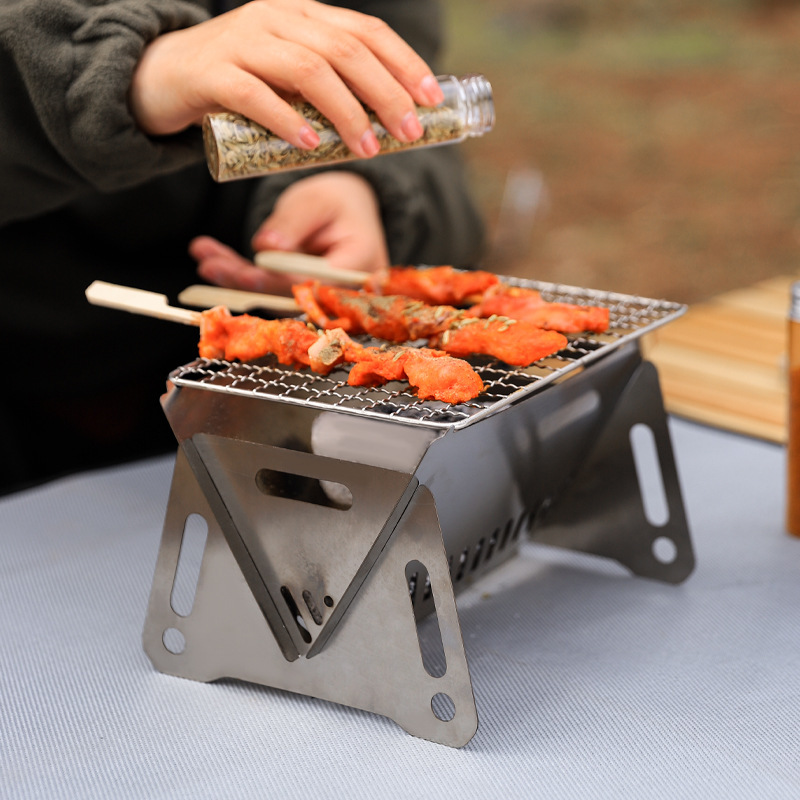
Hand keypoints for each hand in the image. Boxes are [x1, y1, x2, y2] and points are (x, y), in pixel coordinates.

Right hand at [129, 0, 443, 157]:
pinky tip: (310, 146)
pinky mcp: (212, 72)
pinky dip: (287, 120)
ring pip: (307, 69)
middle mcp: (277, 18)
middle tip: (409, 132)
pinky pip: (254, 95)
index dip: (404, 63)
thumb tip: (386, 128)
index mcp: (303, 15)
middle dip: (385, 92)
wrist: (161, 76)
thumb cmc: (237, 84)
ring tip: (369, 149)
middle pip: (345, 49)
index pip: (365, 30)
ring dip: (346, 112)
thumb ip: (328, 90)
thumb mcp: (289, 76)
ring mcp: (243, 41)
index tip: (432, 98)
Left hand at [190, 172, 388, 292]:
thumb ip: (294, 222)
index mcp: (358, 265)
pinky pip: (265, 287)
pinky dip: (237, 272)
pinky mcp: (294, 294)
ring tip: (205, 257)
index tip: (250, 274)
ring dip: (235, 278)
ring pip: (272, 294)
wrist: (347, 209)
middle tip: (212, 266)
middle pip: (289, 294)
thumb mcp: (318, 200)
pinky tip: (210, 257)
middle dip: (248, 282)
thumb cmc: (339, 201)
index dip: (280, 282)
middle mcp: (338, 291)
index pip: (316, 283)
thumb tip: (265, 247)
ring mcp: (314, 296)